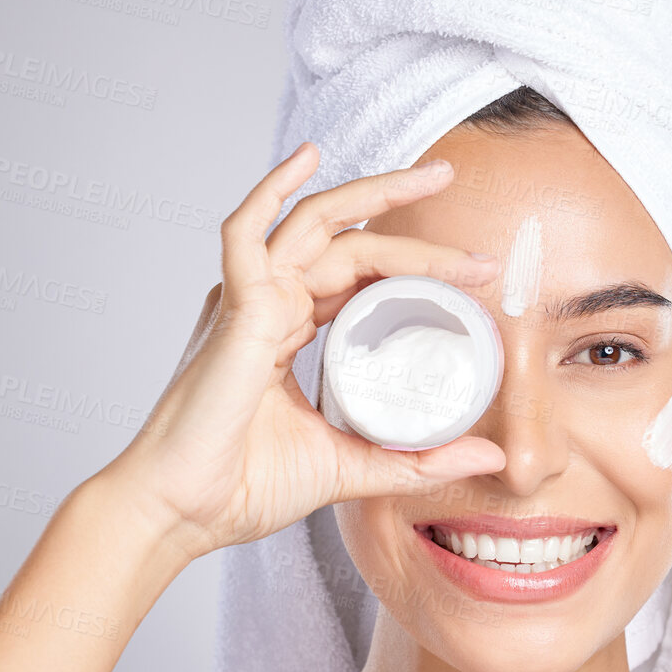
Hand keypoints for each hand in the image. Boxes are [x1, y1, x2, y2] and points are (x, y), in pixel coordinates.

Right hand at [112, 142, 506, 558]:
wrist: (182, 513)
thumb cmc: (241, 488)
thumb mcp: (352, 468)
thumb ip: (417, 461)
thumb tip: (490, 457)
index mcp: (289, 332)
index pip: (360, 277)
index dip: (418, 268)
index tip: (476, 278)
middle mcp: (270, 305)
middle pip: (350, 243)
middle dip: (414, 228)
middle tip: (473, 230)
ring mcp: (249, 302)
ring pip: (317, 225)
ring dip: (377, 196)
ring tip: (435, 177)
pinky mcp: (233, 311)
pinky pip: (246, 233)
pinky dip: (272, 190)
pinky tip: (309, 158)